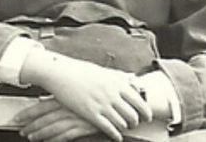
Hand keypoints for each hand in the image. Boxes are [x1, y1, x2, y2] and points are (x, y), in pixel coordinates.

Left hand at [17, 99, 103, 141]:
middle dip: (31, 126)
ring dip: (41, 134)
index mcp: (63, 97)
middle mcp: (67, 107)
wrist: (114, 100)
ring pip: (53, 128)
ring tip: (31, 138)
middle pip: (44, 118)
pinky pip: (67, 135)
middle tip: (21, 131)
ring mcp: (75, 117)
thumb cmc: (92, 94)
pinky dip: (56, 139)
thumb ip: (56, 97)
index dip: (27, 113)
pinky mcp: (84, 127)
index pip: (40, 106)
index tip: (17, 117)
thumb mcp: (73, 92)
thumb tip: (41, 99)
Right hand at [25, 50, 151, 140]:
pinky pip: (109, 129)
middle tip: (135, 123)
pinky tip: (116, 136)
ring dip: (125, 128)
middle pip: (133, 115)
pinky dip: (116, 135)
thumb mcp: (102, 70)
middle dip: (136, 122)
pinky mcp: (90, 113)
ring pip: (122, 123)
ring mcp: (101, 104)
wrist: (59, 72)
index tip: (147, 116)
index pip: (139, 101)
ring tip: (124, 128)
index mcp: (116, 82)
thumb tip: (133, 79)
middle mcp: (111, 94)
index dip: (146, 112)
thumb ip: (118, 76)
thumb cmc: (79, 70)